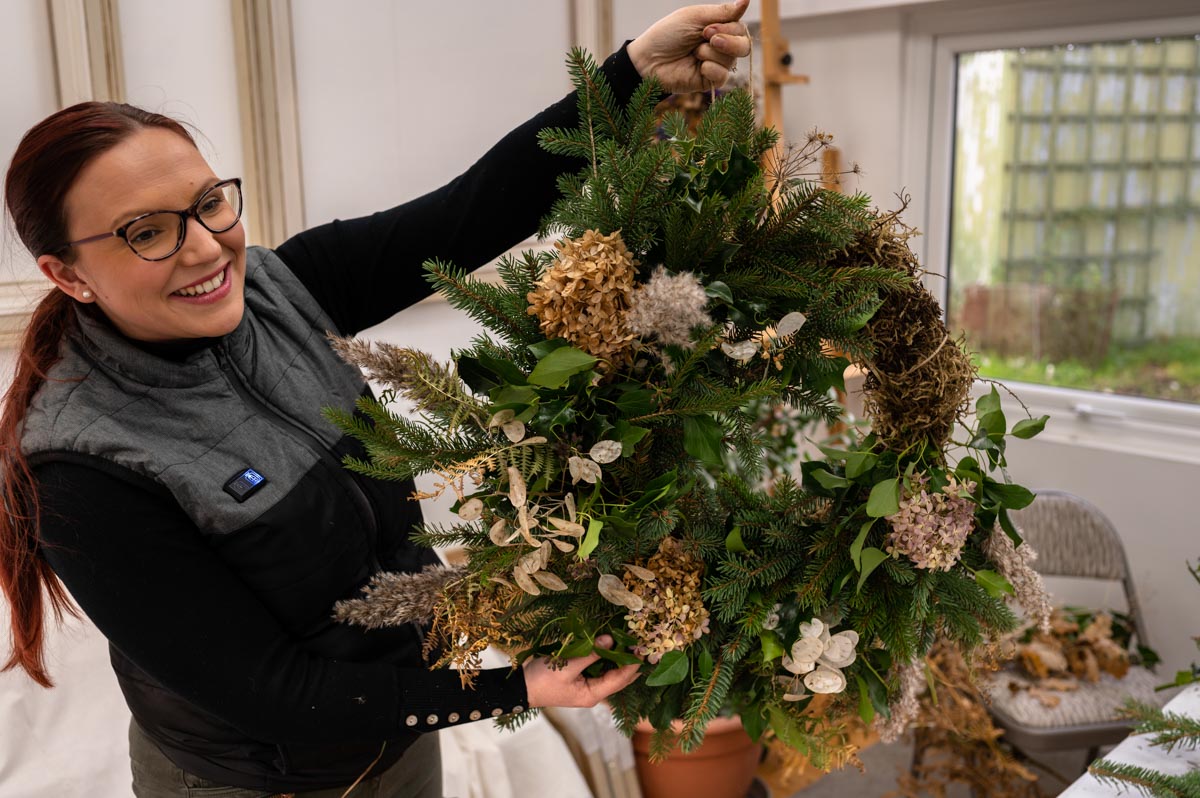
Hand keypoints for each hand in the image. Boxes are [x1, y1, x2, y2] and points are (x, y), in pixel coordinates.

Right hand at [524, 635, 641, 707]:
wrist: (521, 688)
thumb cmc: (542, 679)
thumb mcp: (566, 665)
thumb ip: (590, 653)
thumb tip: (610, 639)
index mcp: (592, 694)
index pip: (620, 679)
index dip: (632, 664)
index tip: (641, 648)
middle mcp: (594, 693)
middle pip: (619, 679)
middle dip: (631, 663)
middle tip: (642, 644)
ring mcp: (588, 687)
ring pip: (611, 673)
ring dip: (620, 659)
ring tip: (631, 643)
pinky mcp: (581, 679)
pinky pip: (601, 669)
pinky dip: (608, 658)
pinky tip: (613, 646)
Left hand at [626, 0, 752, 93]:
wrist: (649, 59)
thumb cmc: (668, 35)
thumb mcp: (695, 17)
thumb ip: (723, 12)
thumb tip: (747, 0)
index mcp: (718, 29)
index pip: (740, 28)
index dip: (729, 28)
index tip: (707, 28)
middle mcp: (719, 47)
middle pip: (744, 46)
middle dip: (728, 42)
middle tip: (706, 37)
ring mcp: (715, 65)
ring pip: (732, 60)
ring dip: (711, 53)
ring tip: (694, 53)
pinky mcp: (709, 81)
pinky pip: (723, 76)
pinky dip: (710, 68)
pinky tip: (697, 66)